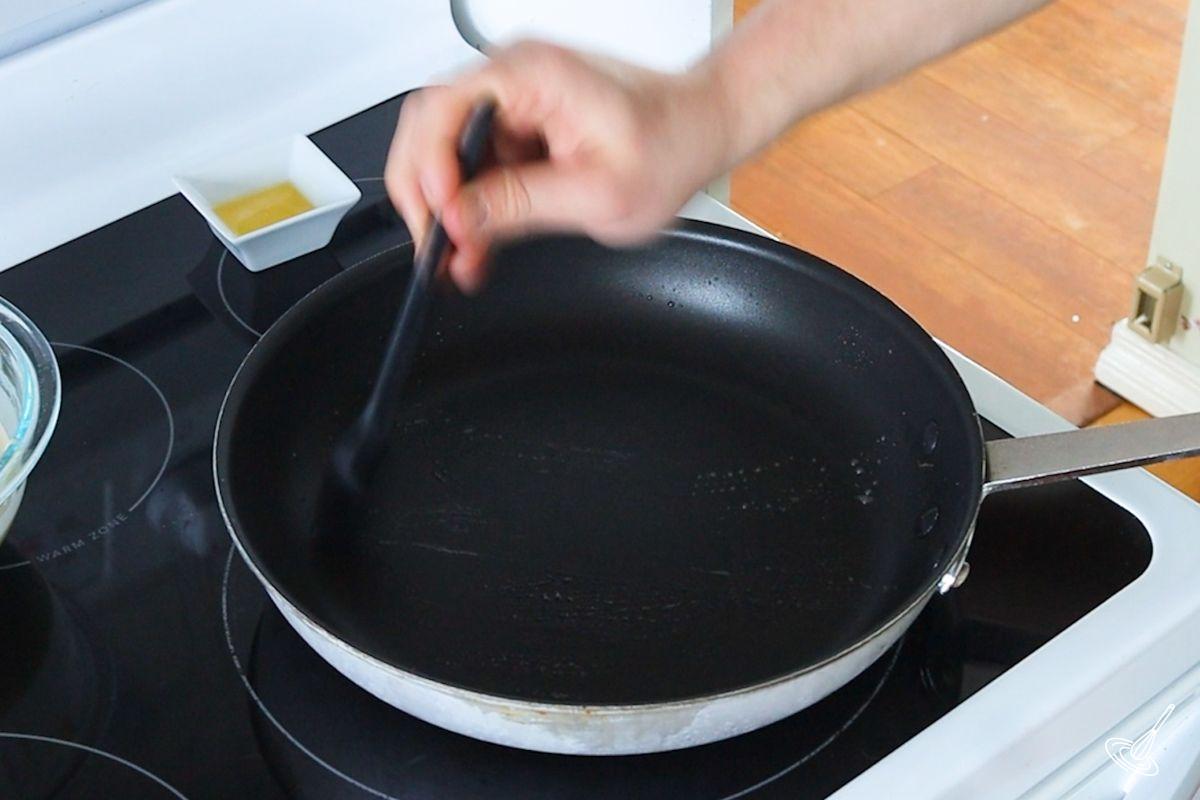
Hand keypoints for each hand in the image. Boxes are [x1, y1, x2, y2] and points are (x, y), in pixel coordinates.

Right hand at [384, 41, 730, 292]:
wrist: (700, 131)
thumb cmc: (670, 145)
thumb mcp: (599, 193)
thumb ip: (522, 204)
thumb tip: (460, 218)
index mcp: (534, 76)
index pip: (443, 110)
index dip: (428, 169)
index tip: (439, 219)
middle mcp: (515, 78)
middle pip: (430, 129)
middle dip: (426, 197)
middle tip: (437, 249)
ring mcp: (514, 102)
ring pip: (447, 152)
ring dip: (447, 209)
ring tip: (461, 257)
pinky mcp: (518, 128)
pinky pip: (475, 165)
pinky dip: (470, 207)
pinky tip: (478, 241)